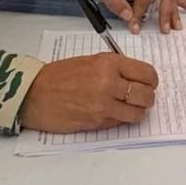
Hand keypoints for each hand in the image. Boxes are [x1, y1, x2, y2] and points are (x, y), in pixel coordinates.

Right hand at [20, 53, 158, 132]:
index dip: (151, 81)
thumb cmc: (59, 75)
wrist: (34, 93)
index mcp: (109, 64)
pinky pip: (121, 123)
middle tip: (142, 97)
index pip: (147, 74)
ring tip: (129, 108)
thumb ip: (114, 68)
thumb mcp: (90, 61)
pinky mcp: (97, 122)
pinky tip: (113, 113)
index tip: (149, 83)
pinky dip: (122, 120)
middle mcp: (109, 83)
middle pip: (146, 95)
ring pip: (138, 113)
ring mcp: (104, 105)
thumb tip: (135, 78)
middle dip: (148, 97)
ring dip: (137, 112)